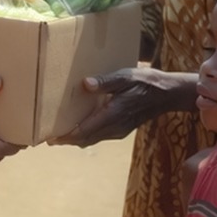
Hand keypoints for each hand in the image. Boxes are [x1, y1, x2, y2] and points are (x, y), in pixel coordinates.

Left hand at [50, 67, 194, 146]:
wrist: (167, 94)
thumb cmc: (146, 82)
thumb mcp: (126, 76)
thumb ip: (106, 82)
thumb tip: (85, 84)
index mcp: (113, 114)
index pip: (85, 131)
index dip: (67, 136)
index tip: (51, 138)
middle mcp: (115, 127)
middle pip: (86, 139)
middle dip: (67, 140)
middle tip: (49, 138)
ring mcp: (119, 130)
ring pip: (92, 139)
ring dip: (76, 138)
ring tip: (60, 134)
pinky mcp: (122, 129)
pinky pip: (100, 136)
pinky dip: (87, 135)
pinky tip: (80, 127)